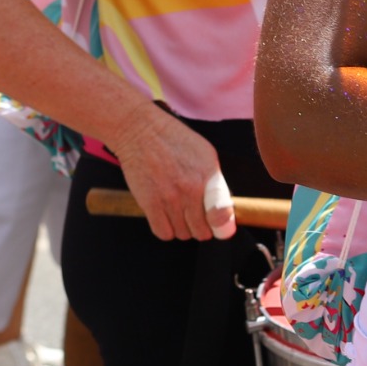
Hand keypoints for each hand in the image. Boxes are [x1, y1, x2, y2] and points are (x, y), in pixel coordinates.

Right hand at [108, 104, 230, 240]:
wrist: (141, 131)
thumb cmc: (174, 140)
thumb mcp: (205, 154)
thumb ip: (216, 182)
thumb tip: (225, 208)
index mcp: (208, 177)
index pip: (221, 216)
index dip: (222, 226)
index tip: (219, 226)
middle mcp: (190, 190)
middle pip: (202, 232)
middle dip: (201, 227)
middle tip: (195, 217)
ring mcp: (169, 198)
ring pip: (182, 234)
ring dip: (182, 228)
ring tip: (178, 213)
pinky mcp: (149, 204)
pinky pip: (163, 233)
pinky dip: (165, 229)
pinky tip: (165, 217)